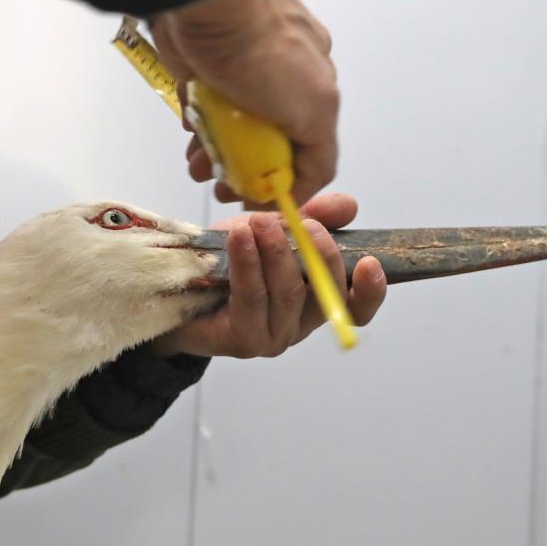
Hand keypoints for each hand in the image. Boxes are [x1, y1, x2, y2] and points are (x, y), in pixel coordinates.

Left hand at [151, 0, 338, 206]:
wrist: (210, 4)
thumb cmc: (265, 55)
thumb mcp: (314, 110)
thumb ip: (317, 157)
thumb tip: (301, 189)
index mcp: (316, 90)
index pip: (309, 152)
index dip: (287, 184)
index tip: (261, 203)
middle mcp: (283, 83)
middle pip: (267, 144)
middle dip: (246, 172)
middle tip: (223, 189)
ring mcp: (243, 76)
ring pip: (233, 131)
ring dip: (219, 156)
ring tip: (199, 169)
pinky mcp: (208, 70)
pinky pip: (207, 111)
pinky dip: (201, 129)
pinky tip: (193, 140)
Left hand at [151, 194, 385, 357]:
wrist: (176, 289)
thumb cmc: (230, 262)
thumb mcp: (274, 230)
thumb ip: (312, 218)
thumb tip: (347, 205)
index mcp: (315, 302)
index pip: (356, 308)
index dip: (370, 291)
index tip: (371, 262)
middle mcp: (299, 325)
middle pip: (324, 296)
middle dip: (317, 254)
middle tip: (303, 222)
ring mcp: (272, 337)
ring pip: (288, 295)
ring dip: (277, 253)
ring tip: (261, 221)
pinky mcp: (242, 340)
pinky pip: (251, 299)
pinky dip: (248, 264)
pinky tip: (239, 238)